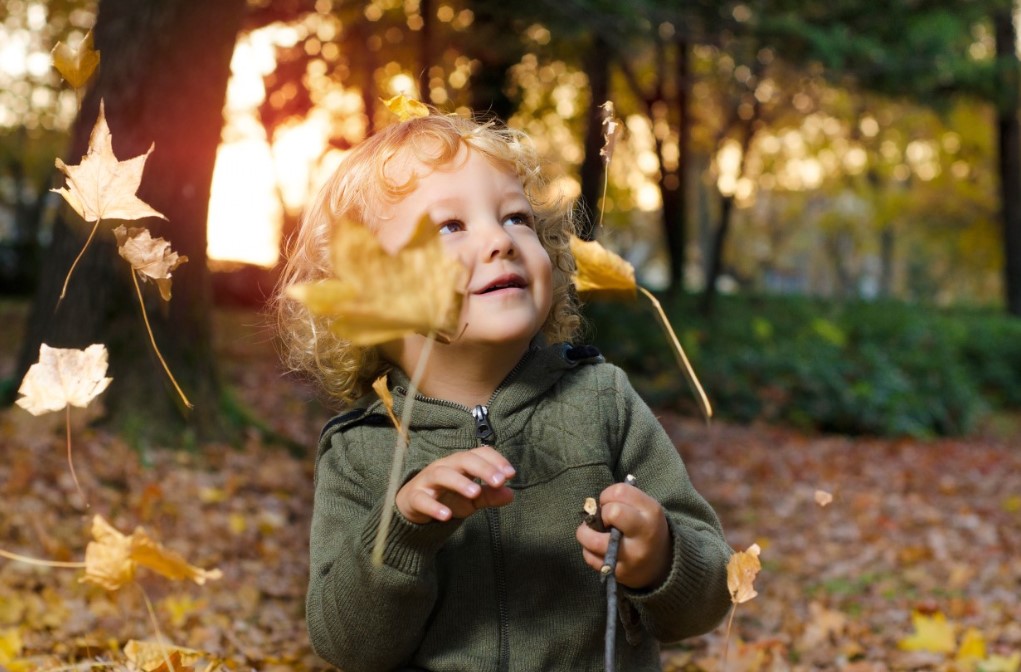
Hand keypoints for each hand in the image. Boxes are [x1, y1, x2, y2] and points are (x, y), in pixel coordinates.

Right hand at [396, 446, 515, 523]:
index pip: (479, 453)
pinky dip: (433, 506)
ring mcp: (428, 480)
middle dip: (482, 469)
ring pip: (442, 474)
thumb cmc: (447, 497)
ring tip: (475, 493)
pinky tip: (446, 516)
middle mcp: (445, 467)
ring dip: (459, 482)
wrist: (413, 506)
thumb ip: (490, 495)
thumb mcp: (471, 499)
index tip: (511, 474)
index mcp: (460, 463)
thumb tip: (510, 494)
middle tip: (499, 481)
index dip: (496, 460)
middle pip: (463, 460)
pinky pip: (422, 499)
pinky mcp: (414, 497)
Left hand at [575, 482, 670, 588]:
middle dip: (600, 513)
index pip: (620, 492)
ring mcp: (632, 556)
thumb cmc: (645, 527)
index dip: (607, 495)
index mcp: (651, 512)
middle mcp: (644, 534)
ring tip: (591, 532)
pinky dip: (588, 550)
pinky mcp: (620, 573)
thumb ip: (622, 499)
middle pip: (612, 512)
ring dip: (585, 533)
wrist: (660, 563)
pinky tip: (597, 548)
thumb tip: (592, 505)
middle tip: (603, 519)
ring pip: (594, 540)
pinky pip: (591, 558)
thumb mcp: (644, 507)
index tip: (609, 503)